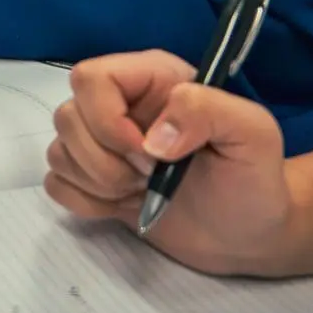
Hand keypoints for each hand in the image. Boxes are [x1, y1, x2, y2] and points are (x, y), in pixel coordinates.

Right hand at [43, 49, 300, 276]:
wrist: (249, 235)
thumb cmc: (255, 180)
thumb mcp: (254, 134)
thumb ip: (208, 110)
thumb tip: (152, 138)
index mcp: (151, 79)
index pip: (91, 77)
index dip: (107, 118)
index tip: (149, 154)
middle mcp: (119, 104)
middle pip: (67, 116)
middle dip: (105, 159)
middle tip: (150, 177)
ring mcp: (103, 144)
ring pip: (58, 151)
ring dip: (98, 182)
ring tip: (141, 191)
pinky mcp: (94, 181)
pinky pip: (57, 184)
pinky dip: (86, 201)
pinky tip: (123, 206)